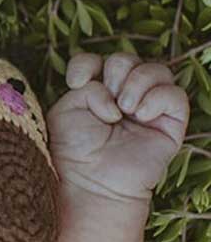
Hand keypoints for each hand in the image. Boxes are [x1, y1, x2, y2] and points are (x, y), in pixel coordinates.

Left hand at [46, 51, 189, 202]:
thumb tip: (113, 93)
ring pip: (157, 70)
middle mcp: (123, 96)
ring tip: (125, 109)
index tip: (75, 82)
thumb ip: (84, 87)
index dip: (86, 63)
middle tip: (108, 101)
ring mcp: (149, 109)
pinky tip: (140, 115)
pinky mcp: (171, 124)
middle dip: (115, 72)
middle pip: (127, 59)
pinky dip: (156, 98)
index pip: (96, 60)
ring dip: (137, 82)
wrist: (94, 182)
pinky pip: (175, 95)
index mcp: (95, 92)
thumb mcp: (65, 111)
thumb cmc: (75, 152)